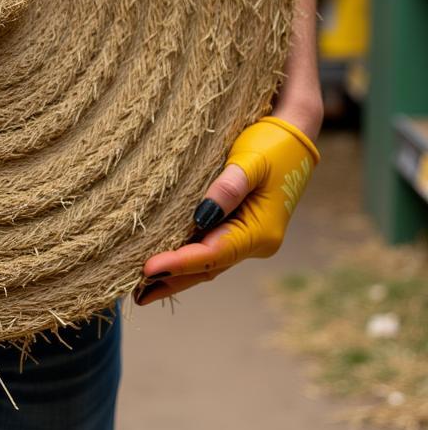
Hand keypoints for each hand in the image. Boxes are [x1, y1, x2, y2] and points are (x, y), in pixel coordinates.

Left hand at [136, 116, 318, 304]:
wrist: (294, 135)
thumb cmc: (273, 145)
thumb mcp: (251, 162)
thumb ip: (227, 188)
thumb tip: (201, 215)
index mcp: (261, 232)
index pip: (212, 254)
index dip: (179, 263)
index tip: (148, 269)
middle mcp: (256, 242)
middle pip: (207, 268)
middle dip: (172, 280)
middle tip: (135, 294)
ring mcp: (248, 237)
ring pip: (207, 263)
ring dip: (177, 275)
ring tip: (142, 290)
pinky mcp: (239, 227)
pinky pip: (209, 249)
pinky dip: (187, 259)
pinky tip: (165, 265)